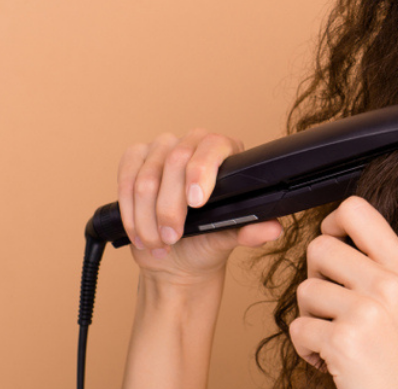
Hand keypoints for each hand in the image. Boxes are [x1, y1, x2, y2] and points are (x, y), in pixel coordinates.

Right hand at [118, 129, 282, 284]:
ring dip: (147, 217)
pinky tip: (140, 233)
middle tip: (173, 237)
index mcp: (226, 151)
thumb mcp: (230, 238)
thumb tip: (273, 230)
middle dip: (170, 207)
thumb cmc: (209, 239)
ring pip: (146, 178)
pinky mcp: (135, 159)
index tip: (196, 203)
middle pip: (174, 162)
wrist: (177, 255)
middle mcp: (194, 142)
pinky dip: (129, 212)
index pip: (212, 147)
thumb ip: (251, 232)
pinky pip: (124, 180)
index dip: (201, 171)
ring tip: (159, 242)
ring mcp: (162, 148)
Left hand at [291, 196, 397, 388]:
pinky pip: (298, 329)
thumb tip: (337, 238)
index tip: (333, 246)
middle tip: (331, 304)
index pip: (356, 211)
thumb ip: (382, 267)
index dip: (331, 223)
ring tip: (333, 338)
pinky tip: (329, 360)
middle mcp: (389, 284)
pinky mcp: (343, 341)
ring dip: (310, 318)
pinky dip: (306, 350)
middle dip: (315, 276)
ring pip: (305, 290)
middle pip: (319, 247)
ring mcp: (367, 312)